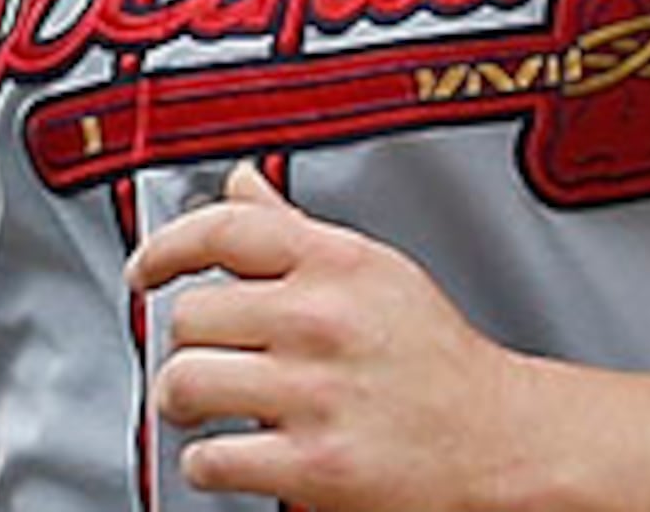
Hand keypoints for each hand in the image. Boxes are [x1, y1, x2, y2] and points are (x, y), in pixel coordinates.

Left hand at [126, 163, 543, 511]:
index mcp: (336, 264)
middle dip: (189, 343)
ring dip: (183, 401)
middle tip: (207, 359)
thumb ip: (297, 230)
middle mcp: (321, 321)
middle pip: (190, 315)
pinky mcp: (315, 467)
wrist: (505, 442)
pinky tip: (232, 454)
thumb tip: (240, 182)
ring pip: (185, 383)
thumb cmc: (437, 360)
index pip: (222, 228)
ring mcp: (315, 395)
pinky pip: (210, 457)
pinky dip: (208, 463)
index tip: (144, 270)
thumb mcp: (375, 272)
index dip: (164, 247)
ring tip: (204, 404)